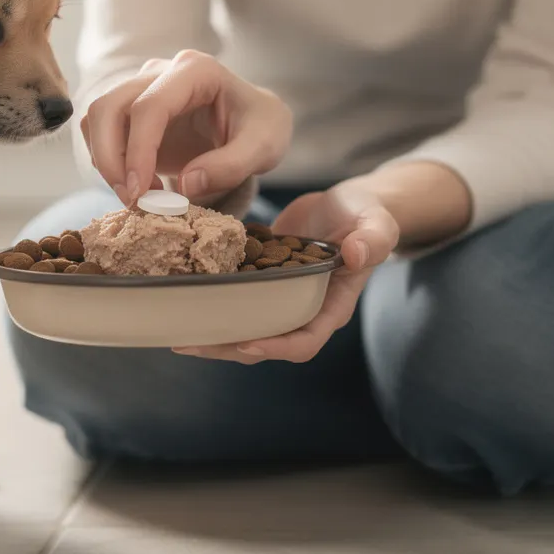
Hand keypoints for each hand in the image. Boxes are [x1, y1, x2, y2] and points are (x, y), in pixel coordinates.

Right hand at [80, 50, 291, 205]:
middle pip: (108, 106)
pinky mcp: (132, 110)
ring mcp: (142, 87)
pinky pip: (101, 132)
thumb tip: (186, 186)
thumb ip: (232, 165)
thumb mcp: (265, 147)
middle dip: (109, 157)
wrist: (254, 124)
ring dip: (105, 161)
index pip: (150, 106)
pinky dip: (109, 162)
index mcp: (196, 70)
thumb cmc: (261, 128)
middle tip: (131, 199)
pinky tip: (140, 185)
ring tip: (139, 196)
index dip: (138, 151)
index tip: (140, 192)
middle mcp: (161, 71)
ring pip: (97, 117)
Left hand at [174, 186, 398, 363]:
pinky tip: (182, 295)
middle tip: (189, 343)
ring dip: (212, 332)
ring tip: (177, 331)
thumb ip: (371, 240)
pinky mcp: (262, 283)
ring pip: (245, 327)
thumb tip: (356, 254)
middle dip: (227, 347)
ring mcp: (280, 299)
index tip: (245, 342)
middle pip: (264, 343)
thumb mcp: (376, 224)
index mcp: (331, 306)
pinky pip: (236, 302)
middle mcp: (303, 310)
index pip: (304, 341)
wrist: (346, 205)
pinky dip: (211, 302)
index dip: (275, 347)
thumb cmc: (366, 215)